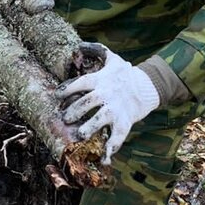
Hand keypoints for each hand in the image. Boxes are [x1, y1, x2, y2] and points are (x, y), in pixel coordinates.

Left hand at [57, 43, 159, 162]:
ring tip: (79, 136)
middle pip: (87, 102)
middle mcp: (107, 94)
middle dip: (74, 111)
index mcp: (101, 80)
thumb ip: (95, 50)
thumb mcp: (112, 58)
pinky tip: (104, 159)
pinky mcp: (125, 122)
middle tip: (65, 119)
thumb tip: (78, 45)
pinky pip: (117, 136)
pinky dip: (111, 148)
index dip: (67, 89)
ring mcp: (116, 109)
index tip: (56, 96)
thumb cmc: (125, 73)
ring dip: (89, 128)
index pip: (80, 83)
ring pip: (101, 119)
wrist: (148, 86)